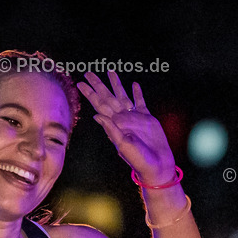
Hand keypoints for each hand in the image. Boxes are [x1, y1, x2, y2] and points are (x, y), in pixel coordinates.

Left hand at [77, 71, 175, 185]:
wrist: (156, 165)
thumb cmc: (138, 159)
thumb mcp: (123, 144)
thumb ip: (111, 129)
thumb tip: (97, 115)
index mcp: (114, 124)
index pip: (99, 105)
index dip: (90, 94)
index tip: (80, 84)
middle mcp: (122, 119)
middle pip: (108, 97)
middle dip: (98, 85)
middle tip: (88, 73)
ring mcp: (135, 117)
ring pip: (123, 96)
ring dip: (116, 84)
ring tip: (110, 71)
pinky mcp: (148, 118)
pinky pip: (141, 102)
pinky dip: (137, 93)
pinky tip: (134, 84)